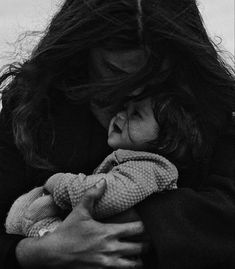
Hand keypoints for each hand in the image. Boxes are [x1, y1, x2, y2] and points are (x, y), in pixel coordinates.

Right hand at [16, 179, 144, 267]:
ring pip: (134, 264)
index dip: (145, 226)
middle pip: (140, 248)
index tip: (147, 224)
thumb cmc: (68, 231)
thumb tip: (103, 181)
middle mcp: (111, 249)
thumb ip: (92, 195)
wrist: (53, 254)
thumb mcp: (80, 211)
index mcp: (108, 233)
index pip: (136, 229)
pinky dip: (127, 267)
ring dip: (139, 258)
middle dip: (146, 243)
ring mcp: (107, 264)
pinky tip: (125, 262)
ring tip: (139, 254)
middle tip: (148, 240)